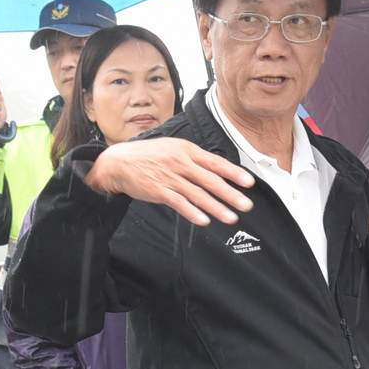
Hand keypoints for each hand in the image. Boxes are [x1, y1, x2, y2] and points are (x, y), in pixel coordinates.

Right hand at [86, 137, 254, 225]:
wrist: (119, 162)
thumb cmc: (148, 155)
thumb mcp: (172, 148)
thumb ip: (193, 158)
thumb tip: (216, 168)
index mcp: (187, 150)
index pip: (215, 162)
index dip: (233, 173)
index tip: (249, 183)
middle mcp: (180, 162)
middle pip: (210, 180)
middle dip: (230, 194)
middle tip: (246, 205)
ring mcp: (170, 177)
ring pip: (197, 194)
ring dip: (216, 207)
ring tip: (231, 218)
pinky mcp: (159, 191)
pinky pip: (179, 203)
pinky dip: (192, 212)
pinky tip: (204, 220)